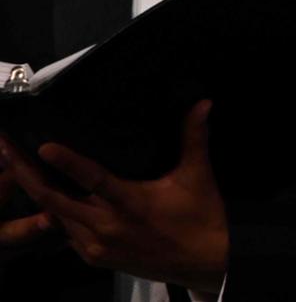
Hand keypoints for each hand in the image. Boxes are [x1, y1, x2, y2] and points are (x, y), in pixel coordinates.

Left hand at [0, 101, 227, 290]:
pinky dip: (50, 213)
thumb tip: (203, 102)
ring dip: (33, 192)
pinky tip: (41, 196)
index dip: (67, 163)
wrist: (205, 263)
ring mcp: (96, 245)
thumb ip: (194, 138)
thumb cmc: (201, 216)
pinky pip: (64, 232)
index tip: (43, 146)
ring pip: (53, 216)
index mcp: (131, 204)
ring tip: (14, 166)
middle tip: (4, 149)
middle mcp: (106, 226)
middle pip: (54, 200)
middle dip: (25, 174)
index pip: (93, 179)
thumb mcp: (198, 176)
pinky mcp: (94, 258)